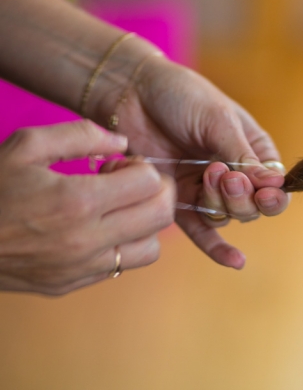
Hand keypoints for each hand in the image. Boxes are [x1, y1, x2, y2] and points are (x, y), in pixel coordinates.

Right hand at [0, 121, 174, 294]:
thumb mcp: (25, 146)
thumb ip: (80, 135)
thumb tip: (123, 142)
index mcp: (76, 201)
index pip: (150, 182)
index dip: (140, 166)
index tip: (117, 164)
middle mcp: (86, 239)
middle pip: (161, 215)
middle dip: (155, 191)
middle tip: (127, 183)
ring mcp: (81, 267)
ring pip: (151, 247)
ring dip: (144, 223)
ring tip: (116, 208)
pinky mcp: (72, 284)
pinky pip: (122, 267)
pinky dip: (123, 245)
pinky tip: (98, 228)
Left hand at [105, 55, 289, 269]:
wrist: (131, 90)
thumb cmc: (181, 95)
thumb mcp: (218, 119)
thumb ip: (242, 155)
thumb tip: (274, 185)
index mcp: (252, 149)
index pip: (274, 184)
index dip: (271, 194)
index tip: (260, 189)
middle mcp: (232, 172)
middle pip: (250, 207)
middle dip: (239, 196)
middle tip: (219, 172)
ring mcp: (204, 188)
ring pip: (224, 217)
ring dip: (218, 203)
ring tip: (205, 175)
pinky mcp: (176, 200)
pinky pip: (199, 230)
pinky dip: (216, 247)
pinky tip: (235, 262)